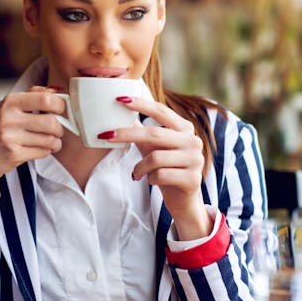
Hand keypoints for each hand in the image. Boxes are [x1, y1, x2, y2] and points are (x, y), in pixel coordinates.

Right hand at [0, 86, 65, 192]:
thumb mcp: (10, 107)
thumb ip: (33, 95)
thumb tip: (58, 90)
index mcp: (11, 101)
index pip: (46, 99)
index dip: (60, 105)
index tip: (61, 110)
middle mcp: (9, 117)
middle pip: (51, 121)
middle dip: (60, 128)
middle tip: (58, 130)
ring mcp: (10, 137)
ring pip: (49, 139)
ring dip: (55, 142)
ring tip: (52, 142)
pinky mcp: (14, 154)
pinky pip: (43, 152)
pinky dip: (46, 151)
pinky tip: (40, 149)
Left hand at [102, 96, 209, 240]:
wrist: (184, 201)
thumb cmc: (167, 169)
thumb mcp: (153, 148)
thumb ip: (141, 131)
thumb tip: (118, 113)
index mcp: (184, 128)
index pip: (161, 110)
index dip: (140, 104)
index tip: (120, 99)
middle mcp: (193, 141)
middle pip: (154, 134)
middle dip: (126, 134)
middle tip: (106, 136)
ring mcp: (195, 160)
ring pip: (155, 158)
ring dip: (139, 167)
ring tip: (137, 173)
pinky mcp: (192, 179)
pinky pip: (161, 175)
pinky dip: (150, 179)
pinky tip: (152, 181)